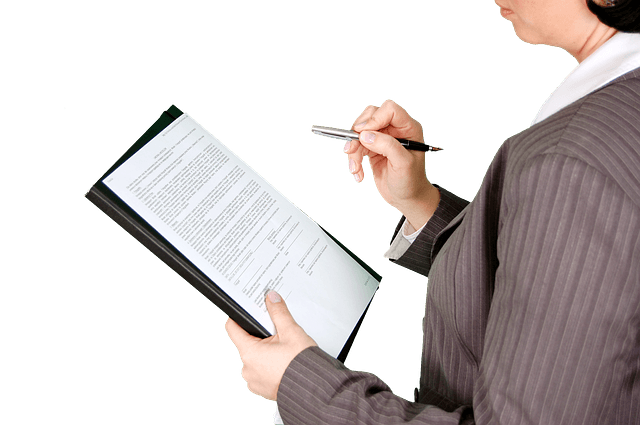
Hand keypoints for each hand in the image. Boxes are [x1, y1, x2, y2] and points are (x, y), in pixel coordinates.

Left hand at [224, 291, 316, 400]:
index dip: (239, 317)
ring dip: (265, 353)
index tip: (245, 312)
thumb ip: (278, 312)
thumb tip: (271, 298)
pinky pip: (261, 372)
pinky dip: (269, 367)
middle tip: (277, 334)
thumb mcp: (291, 331)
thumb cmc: (302, 365)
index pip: (232, 328)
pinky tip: (283, 363)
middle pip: (247, 343)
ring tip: (283, 351)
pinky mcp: (262, 390)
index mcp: (249, 353)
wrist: (315, 389)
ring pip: (255, 358)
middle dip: (260, 337)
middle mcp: (247, 369)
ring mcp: (254, 381)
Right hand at [345, 99, 439, 229]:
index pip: (390, 110)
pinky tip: (358, 173)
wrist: (406, 198)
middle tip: (353, 149)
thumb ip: (387, 146)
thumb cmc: (411, 181)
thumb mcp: (403, 164)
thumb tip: (365, 135)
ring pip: (359, 133)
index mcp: (408, 128)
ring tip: (355, 169)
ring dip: (353, 150)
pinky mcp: (372, 149)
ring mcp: (382, 139)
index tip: (364, 134)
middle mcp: (394, 130)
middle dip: (359, 133)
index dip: (375, 118)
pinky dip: (353, 159)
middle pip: (370, 116)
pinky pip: (356, 146)